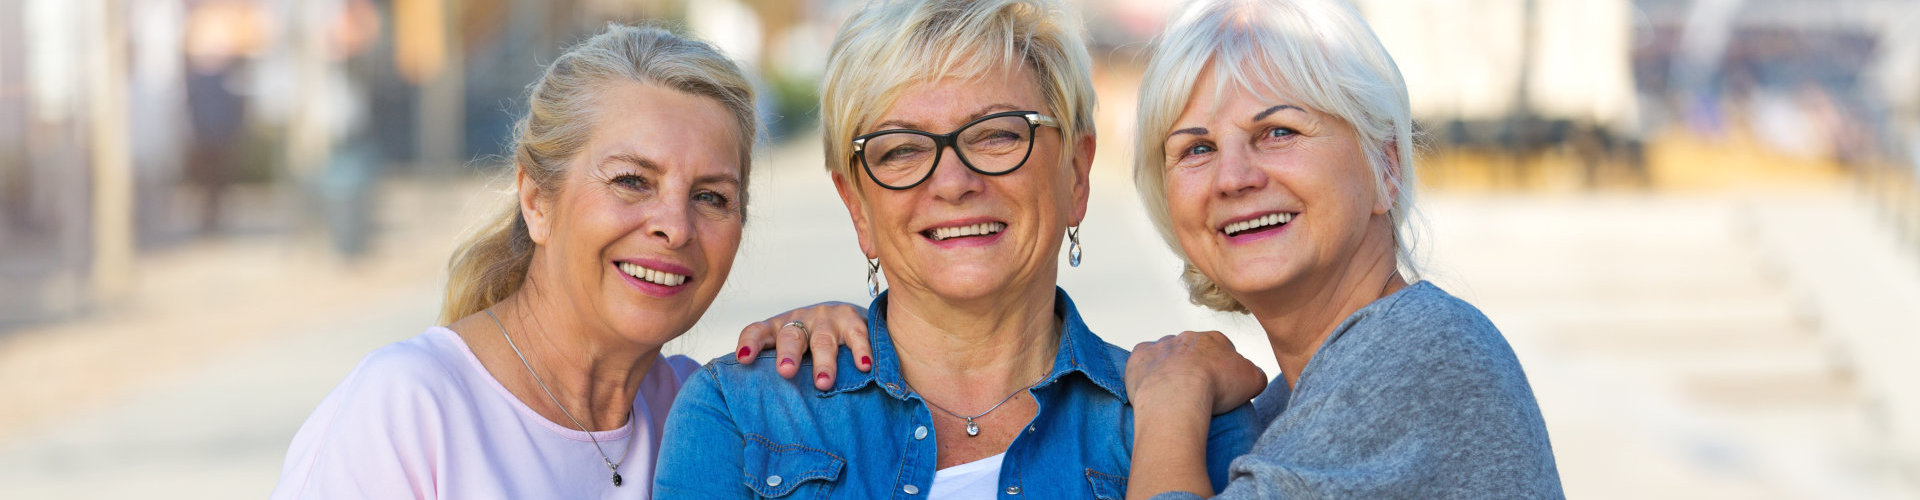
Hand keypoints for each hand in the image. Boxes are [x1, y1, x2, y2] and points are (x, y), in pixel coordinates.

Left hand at [736, 302, 870, 389]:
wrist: (845, 317)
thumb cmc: (808, 344)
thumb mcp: (789, 352)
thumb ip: (774, 371)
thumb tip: (757, 410)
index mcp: (778, 329)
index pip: (758, 331)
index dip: (750, 343)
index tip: (744, 359)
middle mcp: (800, 320)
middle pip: (791, 337)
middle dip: (788, 354)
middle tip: (786, 372)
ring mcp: (826, 319)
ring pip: (823, 341)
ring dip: (823, 363)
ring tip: (823, 384)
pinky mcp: (851, 320)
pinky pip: (857, 336)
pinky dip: (861, 351)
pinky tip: (863, 366)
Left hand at [1128, 331, 1265, 415]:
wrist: (1178, 395)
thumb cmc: (1216, 387)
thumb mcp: (1253, 381)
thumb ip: (1255, 373)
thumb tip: (1252, 375)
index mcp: (1214, 339)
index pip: (1221, 348)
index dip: (1222, 368)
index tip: (1219, 387)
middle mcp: (1187, 337)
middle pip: (1192, 351)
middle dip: (1194, 368)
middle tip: (1196, 393)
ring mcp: (1161, 345)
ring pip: (1166, 355)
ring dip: (1169, 370)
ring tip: (1173, 395)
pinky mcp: (1139, 357)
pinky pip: (1143, 361)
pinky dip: (1146, 372)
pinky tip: (1151, 388)